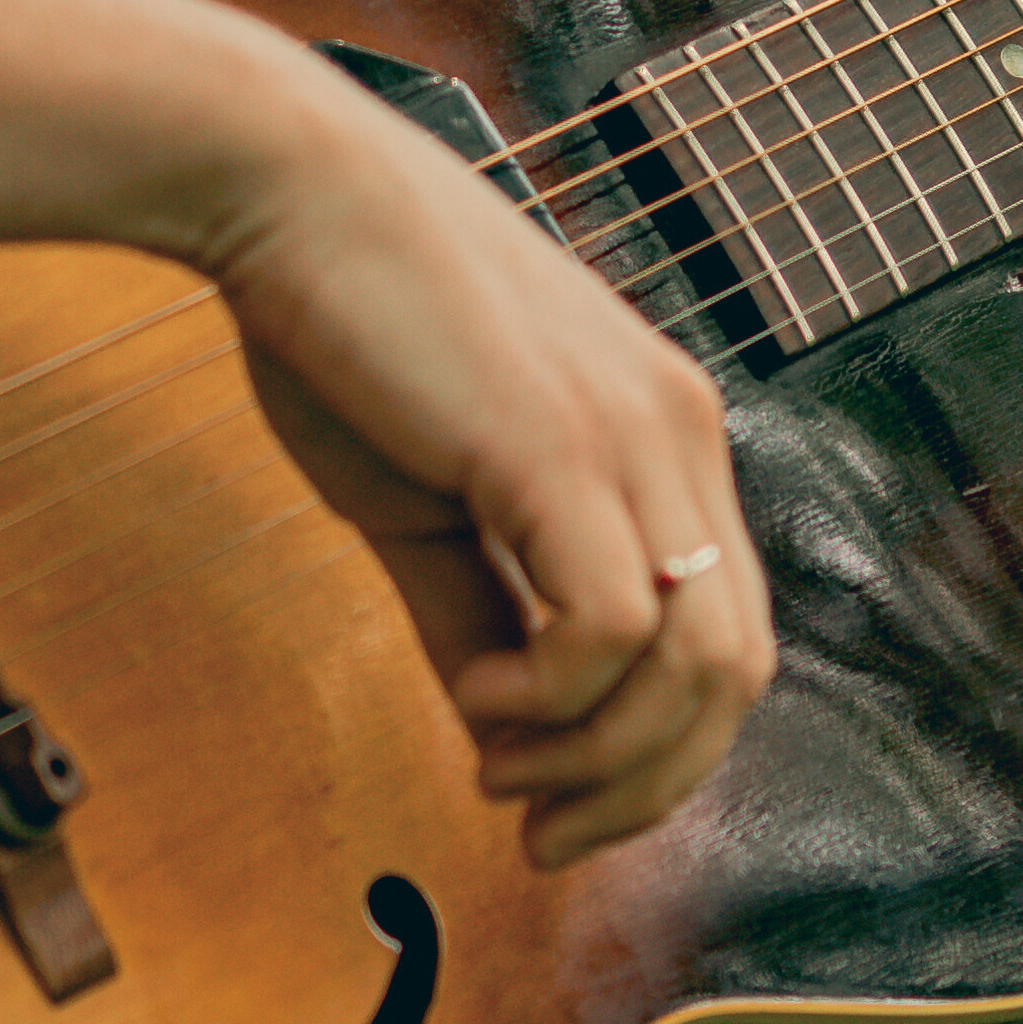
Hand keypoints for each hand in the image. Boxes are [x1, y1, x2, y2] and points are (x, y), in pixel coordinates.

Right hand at [202, 65, 772, 865]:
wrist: (287, 193)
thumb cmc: (346, 327)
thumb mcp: (427, 498)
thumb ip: (478, 606)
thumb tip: (500, 727)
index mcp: (661, 435)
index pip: (724, 636)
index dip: (656, 754)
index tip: (550, 806)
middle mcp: (678, 432)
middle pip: (735, 672)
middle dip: (642, 786)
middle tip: (535, 831)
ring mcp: (633, 434)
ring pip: (693, 666)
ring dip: (595, 757)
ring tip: (492, 758)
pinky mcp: (562, 444)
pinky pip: (610, 627)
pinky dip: (548, 698)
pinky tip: (472, 693)